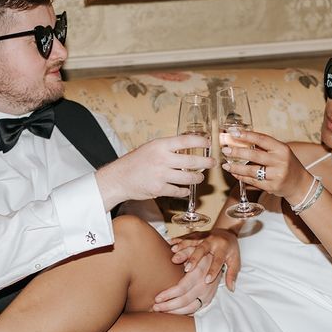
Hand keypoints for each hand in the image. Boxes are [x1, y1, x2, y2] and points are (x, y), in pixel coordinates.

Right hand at [96, 135, 215, 209]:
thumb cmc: (135, 162)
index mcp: (160, 145)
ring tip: (200, 177)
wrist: (118, 178)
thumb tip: (189, 146)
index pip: (185, 140)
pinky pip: (178, 191)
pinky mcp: (159, 189)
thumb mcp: (151, 147)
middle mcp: (162, 159)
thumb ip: (168, 147)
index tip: (209, 143)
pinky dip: (184, 191)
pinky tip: (185, 189)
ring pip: (188, 178)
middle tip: (212, 163)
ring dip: (197, 178)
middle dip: (206, 163)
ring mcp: (161, 175)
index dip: (200, 142)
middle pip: (192, 161)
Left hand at [152, 252, 219, 314]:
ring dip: (174, 312)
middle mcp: (204, 285)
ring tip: (161, 311)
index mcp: (199, 273)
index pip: (182, 288)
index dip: (168, 294)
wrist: (218, 261)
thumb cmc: (202, 254)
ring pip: (190, 308)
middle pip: (184, 300)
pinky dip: (183, 313)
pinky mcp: (209, 299)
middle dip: (168, 306)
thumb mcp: (194, 249)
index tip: (157, 298)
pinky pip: (195, 310)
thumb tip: (173, 258)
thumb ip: (184, 252)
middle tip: (155, 307)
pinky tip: (172, 312)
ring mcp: (208, 294)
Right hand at [168, 228, 239, 291]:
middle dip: (194, 259)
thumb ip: (232, 274)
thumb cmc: (231, 250)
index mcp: (223, 249)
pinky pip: (186, 237)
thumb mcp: (235, 261)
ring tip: (173, 254)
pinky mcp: (196, 235)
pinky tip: (169, 245)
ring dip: (182, 247)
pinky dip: (178, 241)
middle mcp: (212, 242)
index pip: (218, 260)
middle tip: (187, 269)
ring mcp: (203, 237)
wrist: (227, 232)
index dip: (213, 270)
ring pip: (192, 241)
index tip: (207, 280)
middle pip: (202, 249)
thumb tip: (231, 288)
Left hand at [220, 129, 312, 206]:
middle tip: (225, 150)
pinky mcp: (272, 187)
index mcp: (281, 149)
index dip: (246, 135)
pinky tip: (235, 174)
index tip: (233, 133)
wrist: (299, 184)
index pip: (262, 139)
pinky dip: (242, 177)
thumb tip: (240, 140)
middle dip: (237, 152)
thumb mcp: (280, 152)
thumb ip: (263, 147)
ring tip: (226, 165)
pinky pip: (253, 181)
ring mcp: (276, 175)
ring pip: (252, 171)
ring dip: (236, 168)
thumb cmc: (287, 164)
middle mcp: (280, 161)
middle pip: (254, 155)